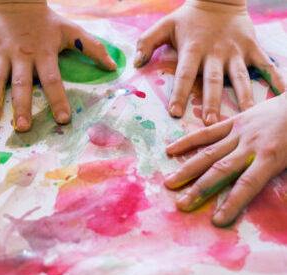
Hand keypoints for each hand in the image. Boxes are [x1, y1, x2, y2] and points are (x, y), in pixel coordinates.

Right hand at [0, 1, 116, 130]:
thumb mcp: (71, 31)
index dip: (58, 99)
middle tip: (23, 127)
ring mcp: (0, 53)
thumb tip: (113, 66)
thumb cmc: (46, 20)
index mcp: (43, 53)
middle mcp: (22, 55)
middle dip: (23, 106)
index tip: (62, 119)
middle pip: (23, 84)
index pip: (53, 79)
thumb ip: (92, 48)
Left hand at [135, 0, 285, 124]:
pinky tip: (282, 93)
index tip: (175, 113)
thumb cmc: (188, 18)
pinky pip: (265, 65)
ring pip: (239, 77)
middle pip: (213, 81)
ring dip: (242, 97)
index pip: (184, 74)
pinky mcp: (252, 48)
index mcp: (193, 49)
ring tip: (245, 116)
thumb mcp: (165, 26)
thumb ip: (147, 43)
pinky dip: (275, 78)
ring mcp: (236, 51)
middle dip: (212, 102)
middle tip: (211, 123)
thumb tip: (135, 63)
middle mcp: (215, 53)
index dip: (179, 93)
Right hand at [164, 93, 286, 226]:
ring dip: (188, 169)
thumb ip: (278, 173)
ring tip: (170, 183)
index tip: (217, 221)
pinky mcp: (234, 122)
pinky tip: (171, 150)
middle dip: (200, 189)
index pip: (247, 185)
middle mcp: (250, 146)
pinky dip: (189, 141)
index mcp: (271, 157)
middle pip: (220, 171)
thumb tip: (259, 190)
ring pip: (209, 154)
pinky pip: (208, 133)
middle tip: (181, 204)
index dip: (231, 204)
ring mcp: (239, 133)